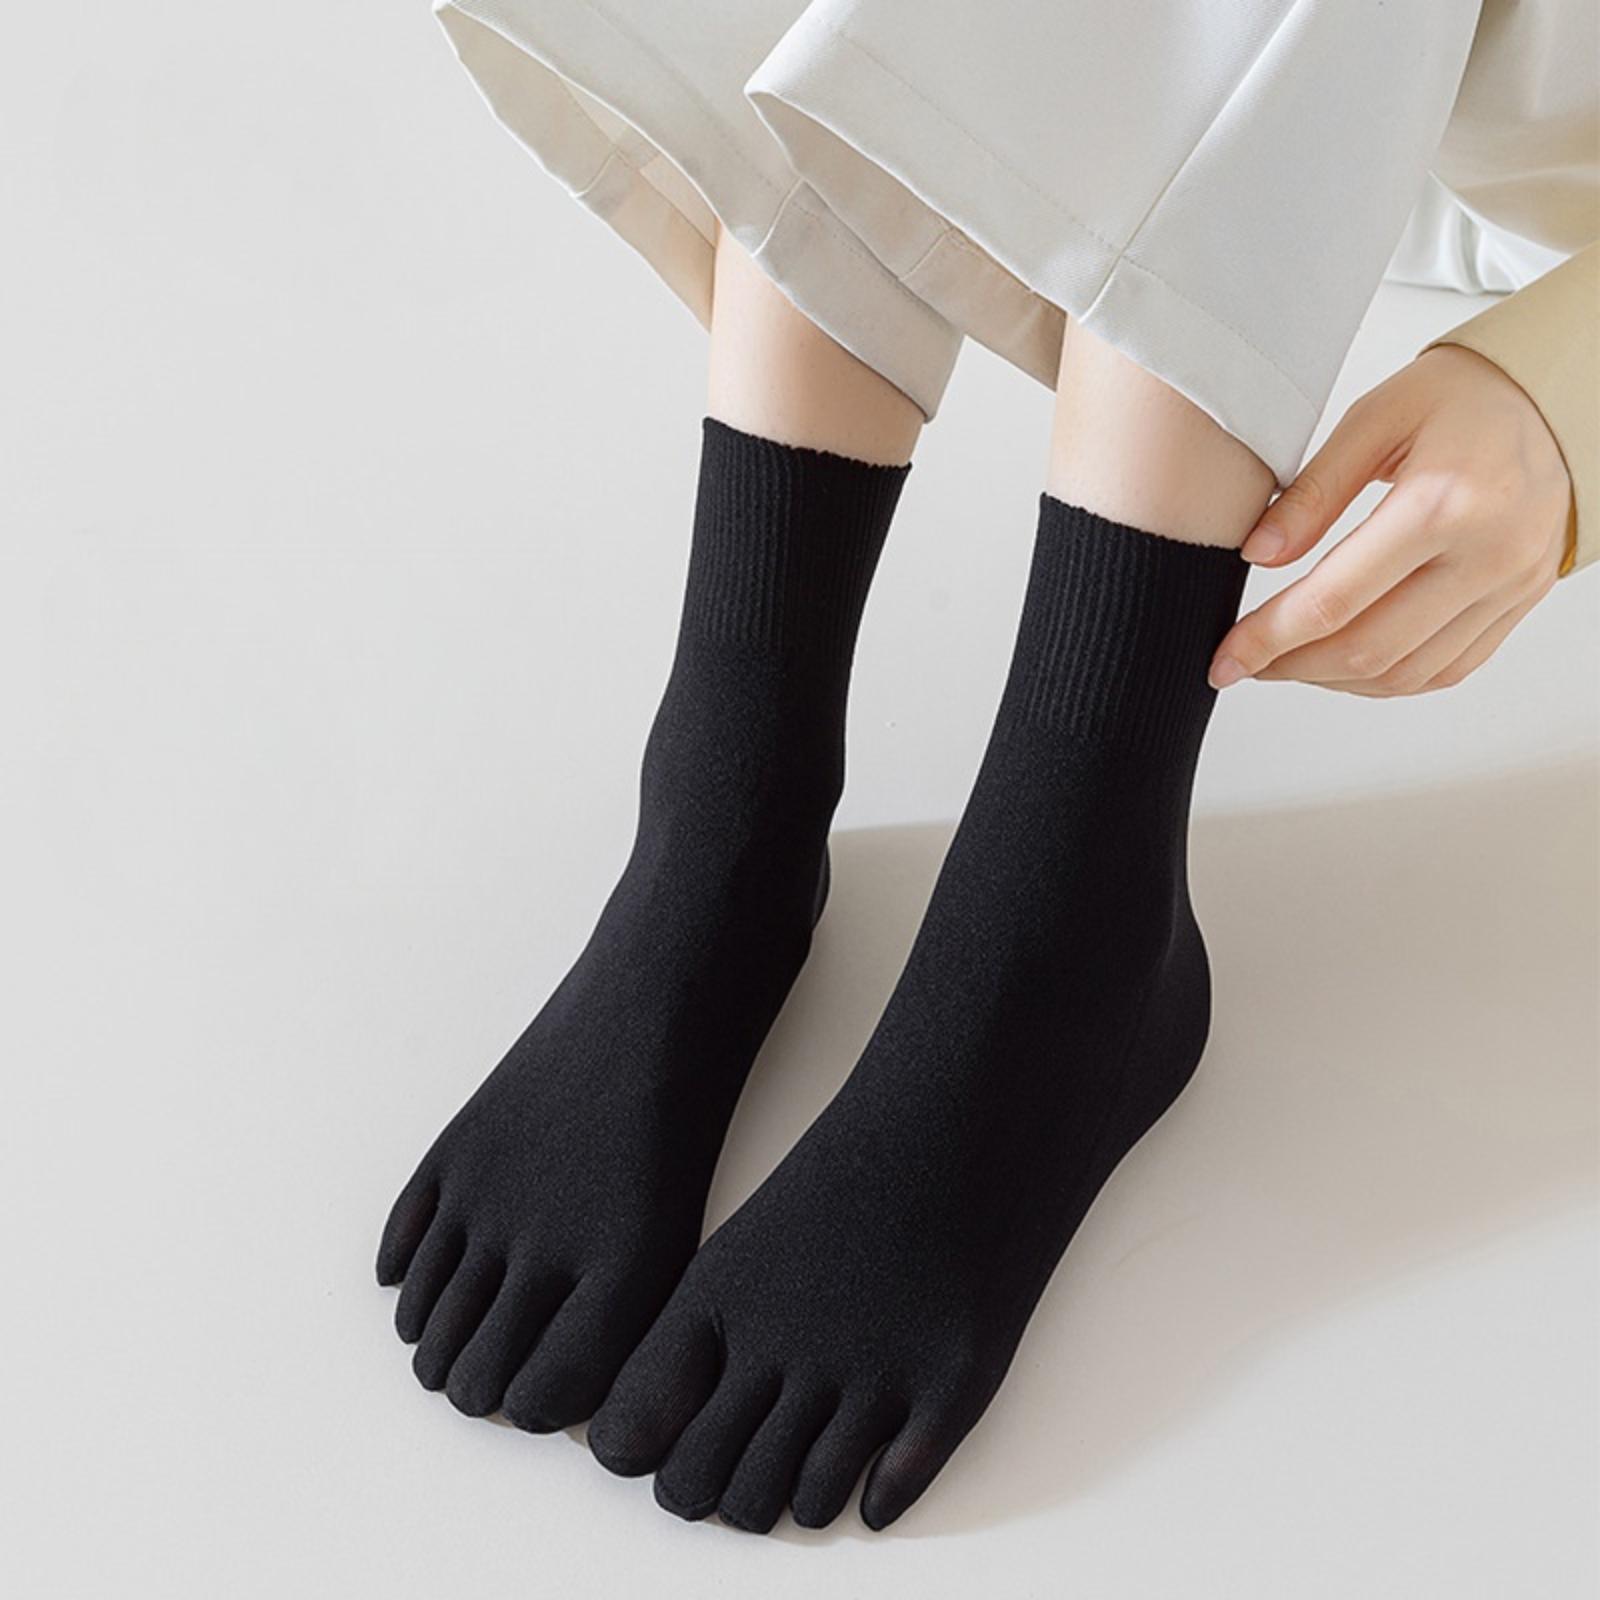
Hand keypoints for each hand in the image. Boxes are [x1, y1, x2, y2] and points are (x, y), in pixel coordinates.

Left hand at [1209, 345, 1572, 695]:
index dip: (1268, 639)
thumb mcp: (1376, 419)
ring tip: (1287, 662)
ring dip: (1332, 681)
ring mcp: (1508, 587)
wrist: (1557, 399)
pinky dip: (1384, 680)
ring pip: (1405, 674)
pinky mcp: (1518, 604)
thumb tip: (1259, 555)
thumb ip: (1313, 491)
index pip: (1335, 600)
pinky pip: (1444, 671)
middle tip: (1245, 663)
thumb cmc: (1465, 397)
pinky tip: (1342, 663)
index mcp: (1444, 505)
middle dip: (1292, 668)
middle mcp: (1486, 556)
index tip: (1225, 658)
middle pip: (1368, 650)